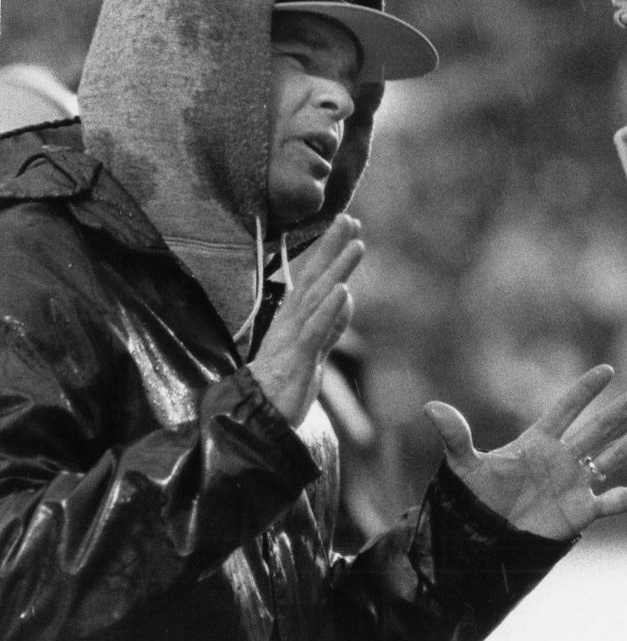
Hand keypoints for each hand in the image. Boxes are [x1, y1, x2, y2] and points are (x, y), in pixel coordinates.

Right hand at [249, 214, 363, 427]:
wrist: (255, 422)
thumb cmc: (281, 386)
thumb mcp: (312, 350)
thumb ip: (331, 325)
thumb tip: (346, 296)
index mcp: (293, 320)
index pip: (313, 279)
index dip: (329, 251)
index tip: (346, 224)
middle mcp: (291, 323)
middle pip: (313, 279)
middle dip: (332, 247)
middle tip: (350, 218)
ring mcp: (292, 339)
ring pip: (317, 298)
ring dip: (337, 269)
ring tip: (356, 244)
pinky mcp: (296, 360)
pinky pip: (314, 331)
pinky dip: (329, 310)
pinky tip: (342, 290)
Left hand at [424, 365, 626, 539]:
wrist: (484, 543)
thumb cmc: (474, 502)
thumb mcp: (464, 467)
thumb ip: (456, 436)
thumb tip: (431, 407)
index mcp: (537, 441)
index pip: (566, 409)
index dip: (585, 390)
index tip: (606, 370)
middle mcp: (562, 458)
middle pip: (600, 427)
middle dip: (625, 407)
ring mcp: (575, 483)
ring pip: (614, 455)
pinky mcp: (582, 511)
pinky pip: (619, 501)